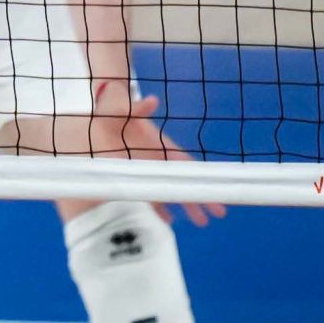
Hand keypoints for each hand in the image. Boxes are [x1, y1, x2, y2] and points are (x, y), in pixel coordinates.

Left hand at [85, 84, 225, 226]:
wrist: (102, 117)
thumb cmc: (115, 112)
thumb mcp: (123, 109)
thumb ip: (137, 108)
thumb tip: (151, 100)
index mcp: (161, 145)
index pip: (185, 162)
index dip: (199, 175)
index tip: (215, 185)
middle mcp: (159, 159)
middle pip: (183, 180)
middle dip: (201, 196)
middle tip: (221, 213)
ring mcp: (149, 169)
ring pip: (170, 190)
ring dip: (185, 205)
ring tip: (203, 223)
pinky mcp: (136, 175)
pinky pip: (150, 193)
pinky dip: (159, 206)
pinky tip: (169, 220)